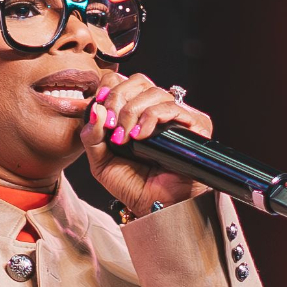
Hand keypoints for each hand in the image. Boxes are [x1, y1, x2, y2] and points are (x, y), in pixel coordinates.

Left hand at [82, 73, 214, 211]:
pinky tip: (141, 136)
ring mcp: (176, 116)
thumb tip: (96, 108)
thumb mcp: (101, 162)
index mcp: (134, 112)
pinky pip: (172, 107)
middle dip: (118, 99)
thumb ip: (92, 136)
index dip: (110, 88)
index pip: (123, 81)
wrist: (157, 206)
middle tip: (112, 126)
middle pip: (138, 80)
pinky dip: (152, 117)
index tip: (101, 109)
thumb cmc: (133, 186)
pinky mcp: (195, 125)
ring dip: (133, 112)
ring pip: (154, 92)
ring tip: (126, 138)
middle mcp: (156, 110)